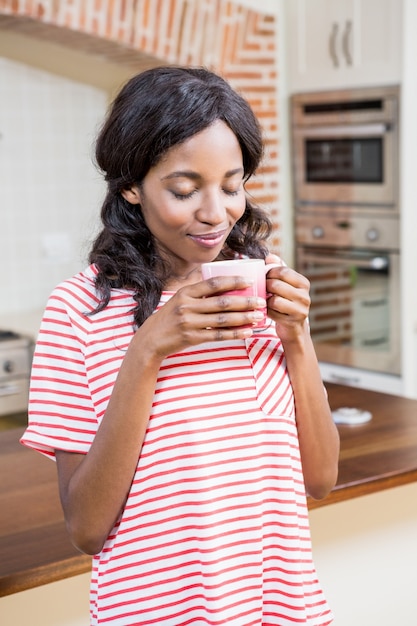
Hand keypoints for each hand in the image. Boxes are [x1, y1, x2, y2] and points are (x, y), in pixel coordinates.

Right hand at [136, 276, 265, 359]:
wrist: (151, 339)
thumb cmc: (170, 318)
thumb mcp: (180, 300)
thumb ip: (199, 293)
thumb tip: (226, 286)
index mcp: (185, 293)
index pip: (213, 283)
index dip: (233, 281)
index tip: (250, 282)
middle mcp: (187, 306)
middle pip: (222, 302)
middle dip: (245, 302)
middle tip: (261, 301)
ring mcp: (189, 323)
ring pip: (223, 319)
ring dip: (243, 318)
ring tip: (258, 317)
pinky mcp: (192, 338)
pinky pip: (218, 335)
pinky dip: (234, 334)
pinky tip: (247, 332)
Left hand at [265, 253, 310, 343]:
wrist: (294, 328)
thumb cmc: (286, 302)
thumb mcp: (285, 284)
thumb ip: (278, 269)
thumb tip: (270, 256)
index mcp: (303, 283)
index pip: (283, 271)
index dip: (269, 273)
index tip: (265, 277)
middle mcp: (305, 296)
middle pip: (276, 285)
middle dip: (265, 286)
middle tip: (262, 289)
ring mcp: (301, 310)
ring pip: (274, 300)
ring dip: (266, 300)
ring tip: (265, 299)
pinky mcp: (293, 322)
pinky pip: (273, 313)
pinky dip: (267, 311)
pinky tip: (268, 311)